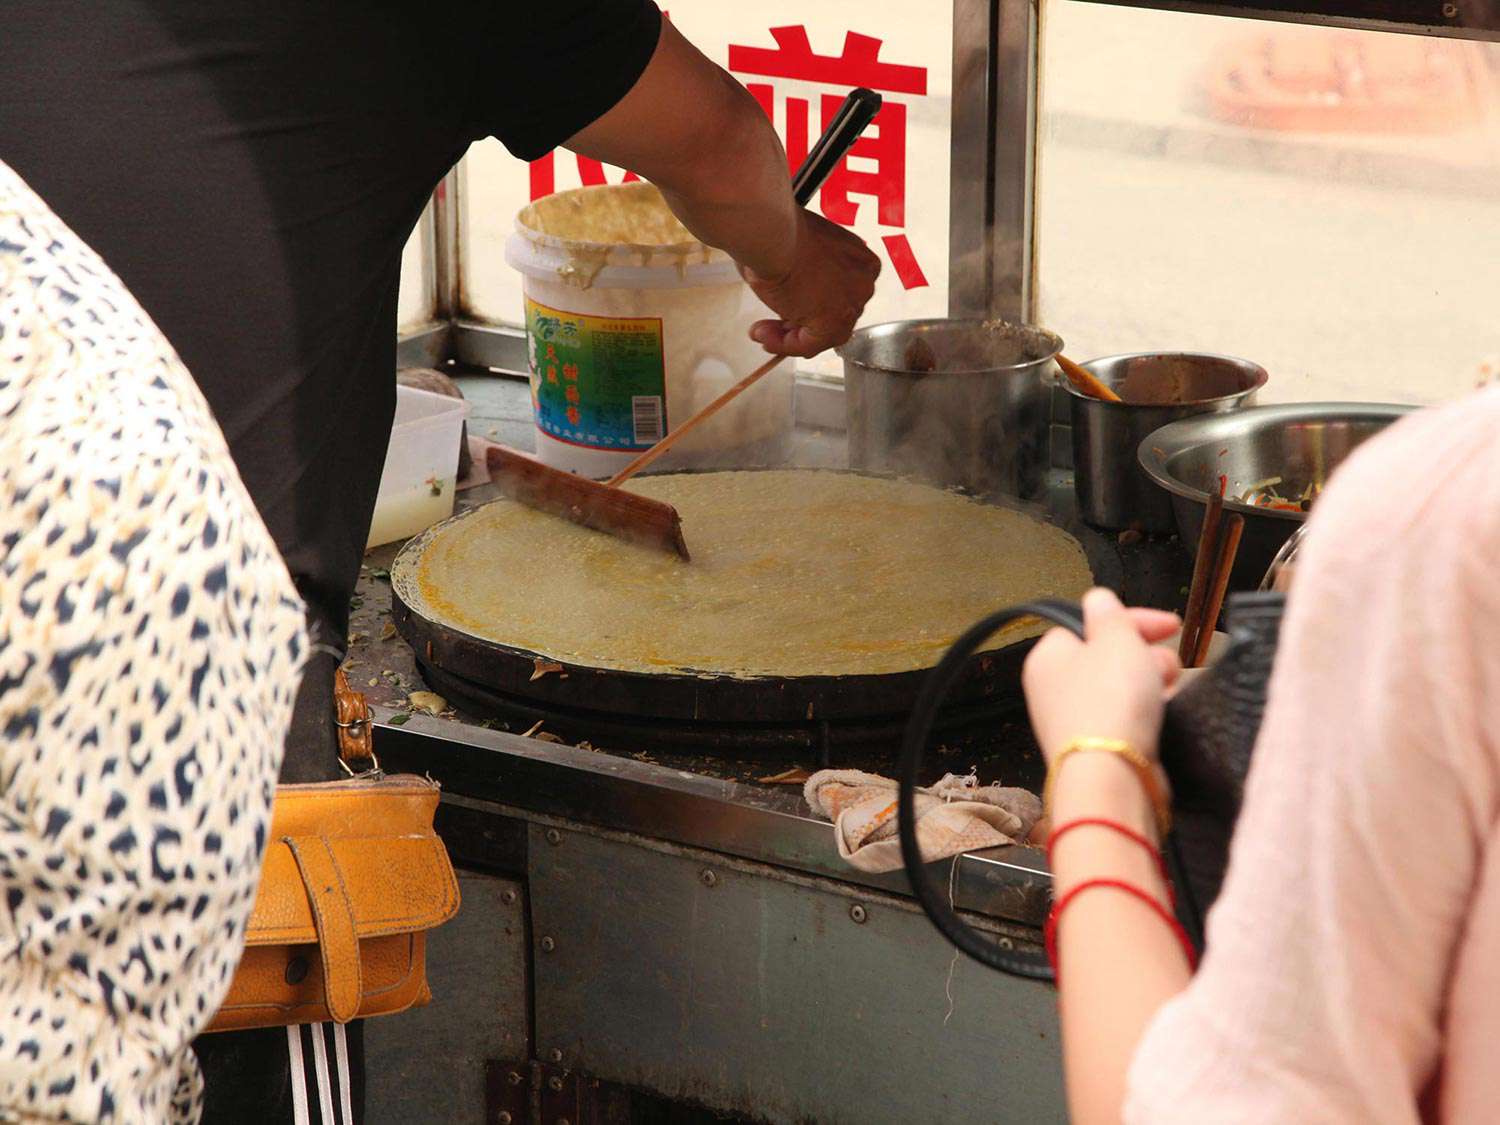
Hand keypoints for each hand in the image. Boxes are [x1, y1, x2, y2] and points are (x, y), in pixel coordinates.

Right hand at [741, 209, 879, 357]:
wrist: (775, 233)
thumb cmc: (780, 231)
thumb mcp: (799, 250)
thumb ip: (805, 273)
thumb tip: (787, 291)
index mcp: (861, 259)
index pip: (838, 294)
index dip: (808, 305)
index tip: (785, 308)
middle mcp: (863, 282)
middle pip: (831, 315)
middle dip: (798, 322)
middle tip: (770, 324)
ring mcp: (852, 304)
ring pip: (821, 334)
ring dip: (787, 337)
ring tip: (761, 332)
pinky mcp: (834, 324)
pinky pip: (808, 345)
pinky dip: (784, 345)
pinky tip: (764, 336)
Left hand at [1022, 588, 1181, 765]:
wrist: (1112, 774)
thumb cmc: (1111, 698)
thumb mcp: (1115, 639)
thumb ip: (1109, 614)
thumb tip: (1098, 600)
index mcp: (1049, 656)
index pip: (1089, 623)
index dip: (1132, 620)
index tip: (1171, 625)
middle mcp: (1054, 687)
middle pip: (1107, 655)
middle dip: (1145, 654)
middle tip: (1166, 666)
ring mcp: (1074, 720)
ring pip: (1121, 687)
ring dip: (1150, 682)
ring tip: (1166, 690)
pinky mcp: (1097, 747)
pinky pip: (1126, 717)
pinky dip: (1146, 711)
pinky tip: (1163, 713)